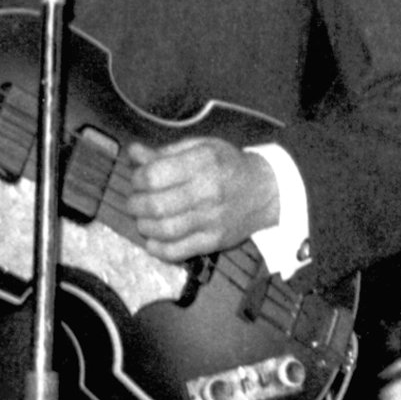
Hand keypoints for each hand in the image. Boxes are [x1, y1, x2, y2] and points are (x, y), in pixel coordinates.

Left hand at [119, 136, 278, 261]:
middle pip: (155, 205)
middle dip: (135, 204)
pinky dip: (158, 248)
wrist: (267, 191)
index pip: (152, 176)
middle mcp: (208, 192)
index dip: (137, 179)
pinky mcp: (215, 241)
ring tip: (145, 219)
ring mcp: (212, 220)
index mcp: (203, 164)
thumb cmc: (229, 166)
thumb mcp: (202, 148)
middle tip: (136, 201)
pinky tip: (155, 239)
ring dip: (144, 225)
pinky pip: (177, 251)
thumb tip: (133, 152)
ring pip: (162, 230)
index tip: (139, 180)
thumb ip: (166, 152)